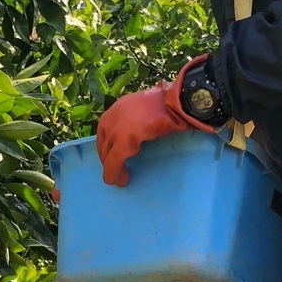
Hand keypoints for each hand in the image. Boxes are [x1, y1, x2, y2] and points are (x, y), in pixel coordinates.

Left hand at [96, 59, 220, 187]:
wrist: (177, 101)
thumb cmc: (167, 105)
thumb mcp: (144, 110)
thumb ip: (136, 120)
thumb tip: (137, 135)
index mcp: (118, 108)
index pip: (105, 131)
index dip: (106, 147)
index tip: (110, 159)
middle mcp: (113, 116)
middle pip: (104, 143)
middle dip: (107, 159)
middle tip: (114, 172)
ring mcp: (117, 126)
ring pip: (108, 152)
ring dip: (111, 168)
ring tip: (118, 180)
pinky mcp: (125, 138)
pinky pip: (115, 159)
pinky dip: (115, 171)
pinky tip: (119, 180)